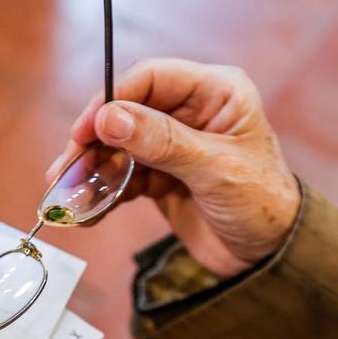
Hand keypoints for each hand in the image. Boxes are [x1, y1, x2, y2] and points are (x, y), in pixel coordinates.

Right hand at [46, 58, 300, 277]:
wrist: (272, 259)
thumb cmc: (263, 206)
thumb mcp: (215, 170)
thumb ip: (162, 142)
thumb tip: (110, 118)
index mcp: (216, 93)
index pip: (151, 79)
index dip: (112, 100)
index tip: (85, 131)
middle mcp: (193, 112)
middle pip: (127, 112)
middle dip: (93, 142)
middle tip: (65, 170)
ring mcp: (174, 145)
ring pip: (119, 147)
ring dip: (91, 170)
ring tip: (66, 195)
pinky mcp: (162, 177)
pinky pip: (123, 177)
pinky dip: (103, 193)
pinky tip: (87, 211)